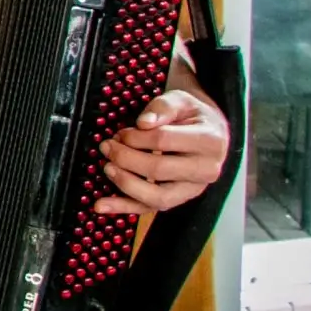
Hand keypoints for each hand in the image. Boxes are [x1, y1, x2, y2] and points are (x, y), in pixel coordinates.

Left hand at [94, 89, 229, 214]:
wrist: (209, 132)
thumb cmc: (192, 116)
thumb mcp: (181, 101)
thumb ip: (162, 107)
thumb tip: (143, 123)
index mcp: (209, 142)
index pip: (163, 140)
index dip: (135, 137)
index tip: (121, 133)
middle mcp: (206, 170)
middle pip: (158, 170)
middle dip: (125, 158)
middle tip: (107, 146)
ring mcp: (193, 189)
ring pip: (157, 197)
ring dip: (125, 184)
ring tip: (107, 168)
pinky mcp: (178, 200)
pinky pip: (149, 209)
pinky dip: (123, 208)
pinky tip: (100, 205)